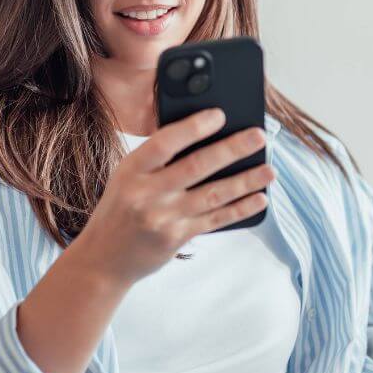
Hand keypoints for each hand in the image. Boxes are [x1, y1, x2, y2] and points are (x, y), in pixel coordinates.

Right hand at [74, 107, 273, 287]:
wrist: (104, 258)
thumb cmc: (121, 208)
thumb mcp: (127, 176)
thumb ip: (157, 159)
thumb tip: (206, 138)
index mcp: (132, 169)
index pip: (165, 142)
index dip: (194, 127)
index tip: (220, 115)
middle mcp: (147, 193)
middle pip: (197, 166)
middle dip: (232, 149)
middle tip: (259, 136)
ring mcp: (163, 218)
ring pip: (213, 194)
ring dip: (246, 181)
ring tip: (269, 170)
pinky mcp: (176, 238)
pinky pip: (215, 220)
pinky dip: (239, 209)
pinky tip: (258, 198)